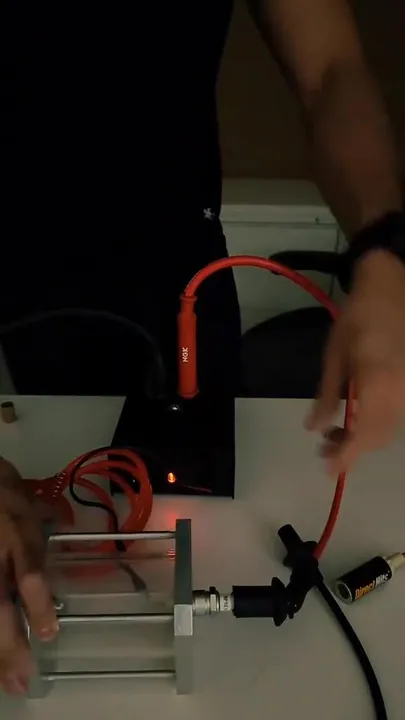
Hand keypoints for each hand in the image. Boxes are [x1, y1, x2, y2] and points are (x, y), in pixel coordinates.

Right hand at [0, 458, 57, 694]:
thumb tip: (59, 534)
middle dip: (10, 646)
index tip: (49, 633)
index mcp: (18, 534)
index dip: (37, 604)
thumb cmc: (1, 485)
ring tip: (6, 682)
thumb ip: (42, 521)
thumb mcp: (28, 500)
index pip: (28, 573)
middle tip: (23, 681)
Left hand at [307, 249, 404, 474]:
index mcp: (379, 385)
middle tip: (324, 445)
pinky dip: (375, 422)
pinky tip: (356, 414)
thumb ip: (326, 395)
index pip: (365, 435)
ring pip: (389, 429)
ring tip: (336, 430)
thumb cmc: (358, 317)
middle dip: (352, 448)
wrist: (391, 288)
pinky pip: (396, 415)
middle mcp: (401, 394)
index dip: (347, 457)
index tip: (327, 468)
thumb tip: (314, 428)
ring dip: (363, 436)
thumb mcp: (334, 355)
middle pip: (379, 438)